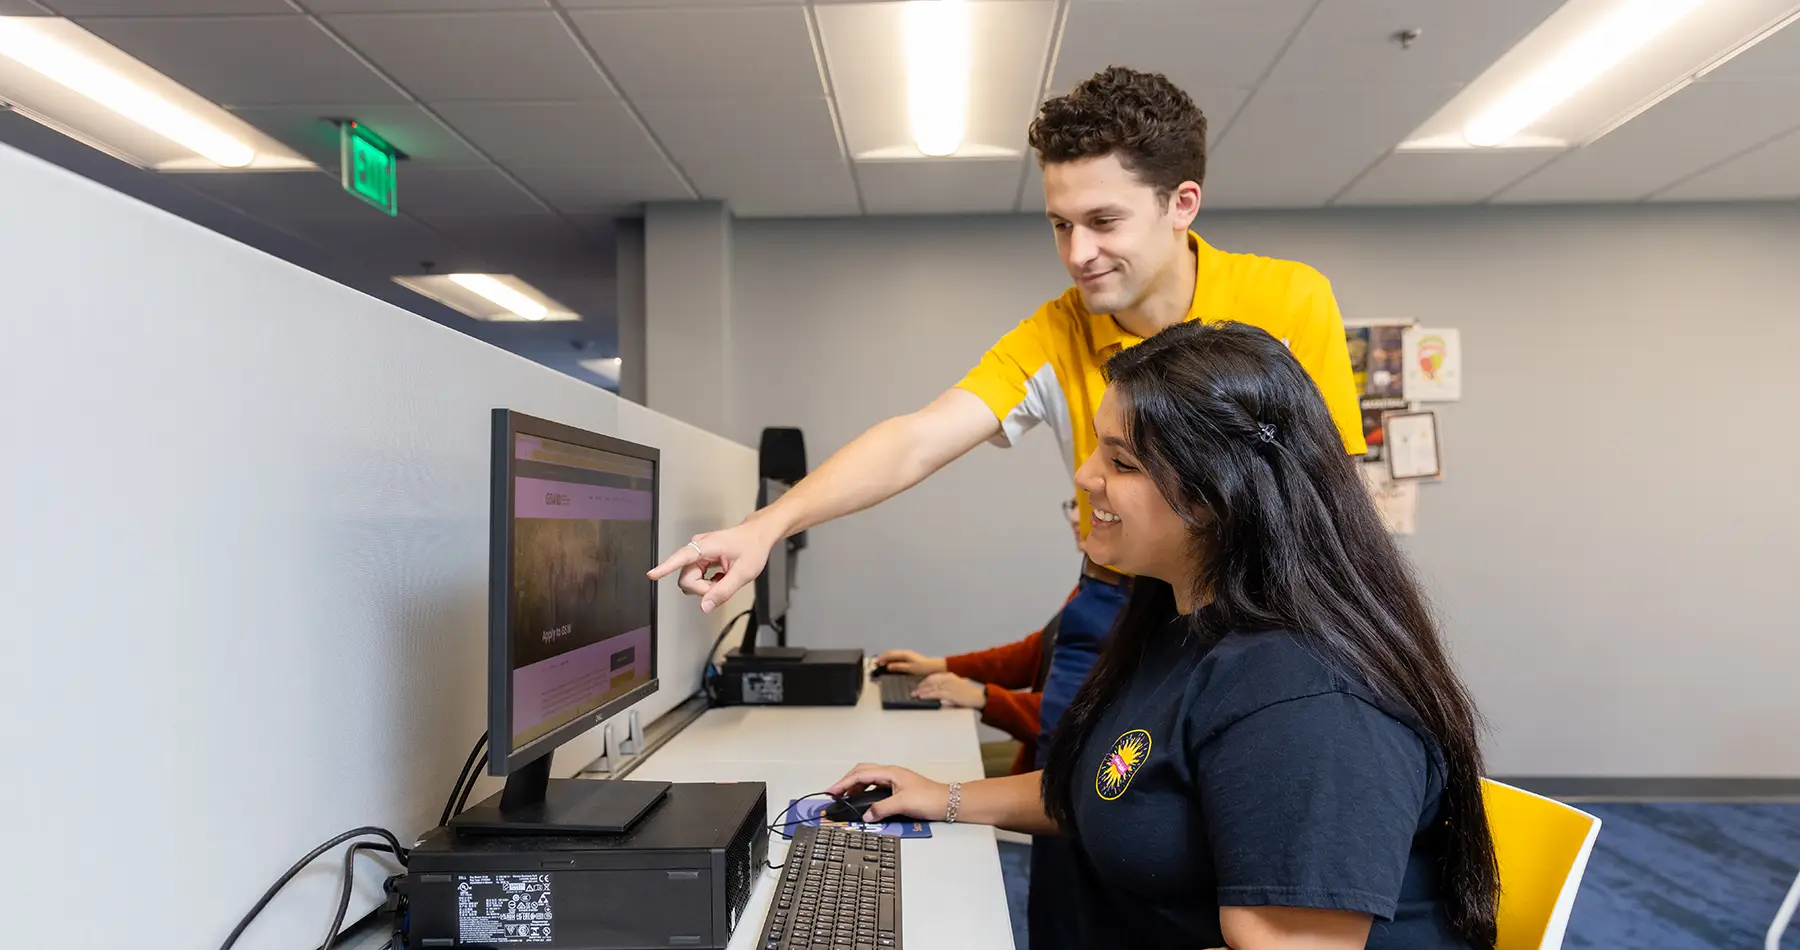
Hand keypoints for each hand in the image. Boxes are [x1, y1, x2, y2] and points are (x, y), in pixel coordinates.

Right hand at [647, 519, 781, 613]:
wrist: (758, 535)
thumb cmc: (752, 548)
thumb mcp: (743, 574)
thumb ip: (723, 591)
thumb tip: (704, 607)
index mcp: (706, 546)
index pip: (682, 557)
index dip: (666, 568)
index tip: (652, 575)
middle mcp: (697, 547)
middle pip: (687, 579)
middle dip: (704, 589)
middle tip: (723, 584)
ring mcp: (697, 553)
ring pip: (691, 580)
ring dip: (707, 586)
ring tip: (724, 578)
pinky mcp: (699, 558)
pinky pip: (696, 577)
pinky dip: (709, 582)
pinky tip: (721, 576)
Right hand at [827, 764, 950, 823]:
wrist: (947, 802)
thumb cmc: (930, 798)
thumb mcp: (902, 804)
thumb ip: (881, 809)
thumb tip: (865, 815)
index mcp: (890, 773)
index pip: (860, 775)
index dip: (843, 783)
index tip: (831, 791)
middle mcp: (890, 774)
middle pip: (862, 773)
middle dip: (846, 782)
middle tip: (835, 793)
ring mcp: (894, 780)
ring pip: (868, 779)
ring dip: (855, 787)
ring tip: (845, 798)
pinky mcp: (897, 789)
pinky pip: (875, 787)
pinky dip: (865, 792)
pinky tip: (863, 801)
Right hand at [872, 649, 946, 675]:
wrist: (934, 667)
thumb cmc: (923, 667)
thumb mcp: (910, 668)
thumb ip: (899, 666)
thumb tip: (888, 666)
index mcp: (905, 654)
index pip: (890, 654)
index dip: (882, 658)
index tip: (876, 662)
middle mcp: (905, 653)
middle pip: (891, 653)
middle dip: (883, 658)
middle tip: (877, 664)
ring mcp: (907, 655)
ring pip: (894, 655)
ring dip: (887, 659)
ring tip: (882, 664)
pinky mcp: (909, 658)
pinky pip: (898, 657)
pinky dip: (892, 660)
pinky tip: (891, 665)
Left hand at [914, 672, 985, 709]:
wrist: (979, 697)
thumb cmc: (969, 693)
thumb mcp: (957, 685)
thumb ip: (947, 686)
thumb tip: (936, 691)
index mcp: (950, 676)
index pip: (933, 676)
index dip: (924, 681)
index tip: (918, 685)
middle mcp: (948, 679)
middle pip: (930, 680)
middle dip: (920, 686)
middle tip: (913, 691)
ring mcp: (949, 686)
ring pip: (931, 687)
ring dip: (921, 691)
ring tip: (914, 695)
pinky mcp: (950, 694)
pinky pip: (935, 694)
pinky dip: (927, 695)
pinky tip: (922, 697)